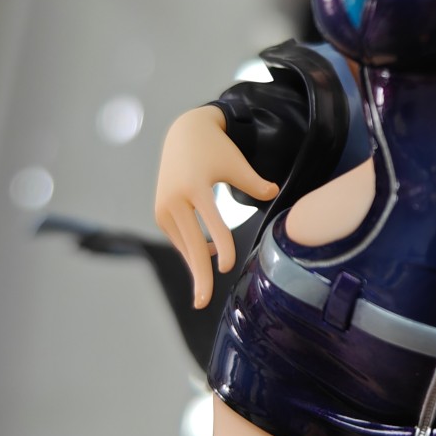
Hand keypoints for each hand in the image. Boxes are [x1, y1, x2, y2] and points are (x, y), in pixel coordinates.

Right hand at [154, 106, 276, 307]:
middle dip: (199, 276)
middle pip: (191, 244)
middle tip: (203, 302)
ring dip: (197, 267)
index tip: (229, 266)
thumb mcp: (236, 162)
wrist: (182, 134)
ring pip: (185, 246)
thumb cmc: (215, 148)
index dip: (222, 245)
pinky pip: (181, 240)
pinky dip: (194, 251)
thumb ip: (254, 182)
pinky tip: (210, 256)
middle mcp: (174, 200)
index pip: (212, 221)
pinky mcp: (161, 214)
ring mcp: (164, 208)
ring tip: (204, 292)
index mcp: (194, 186)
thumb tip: (274, 192)